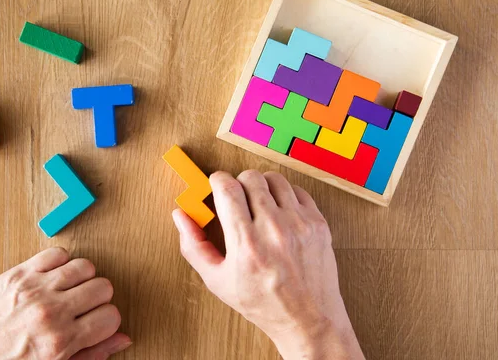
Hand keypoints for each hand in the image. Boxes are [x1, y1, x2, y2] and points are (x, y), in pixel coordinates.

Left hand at [0, 247, 130, 358]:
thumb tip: (122, 339)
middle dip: (99, 299)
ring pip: (85, 266)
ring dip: (83, 279)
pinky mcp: (20, 273)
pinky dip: (61, 263)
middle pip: (103, 287)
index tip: (98, 323)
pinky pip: (58, 254)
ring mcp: (36, 289)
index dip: (108, 321)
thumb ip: (91, 355)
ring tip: (70, 291)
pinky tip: (54, 277)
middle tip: (83, 308)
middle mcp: (51, 312)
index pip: (111, 316)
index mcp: (61, 342)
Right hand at [172, 170, 363, 359]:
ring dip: (262, 186)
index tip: (215, 185)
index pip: (227, 188)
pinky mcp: (318, 223)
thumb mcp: (217, 280)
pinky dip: (285, 195)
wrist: (308, 319)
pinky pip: (297, 190)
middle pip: (250, 178)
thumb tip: (180, 214)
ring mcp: (300, 224)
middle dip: (238, 183)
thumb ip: (194, 245)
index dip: (217, 180)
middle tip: (237, 199)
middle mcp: (274, 230)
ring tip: (258, 204)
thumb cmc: (262, 303)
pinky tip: (279, 212)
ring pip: (275, 179)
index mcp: (246, 244)